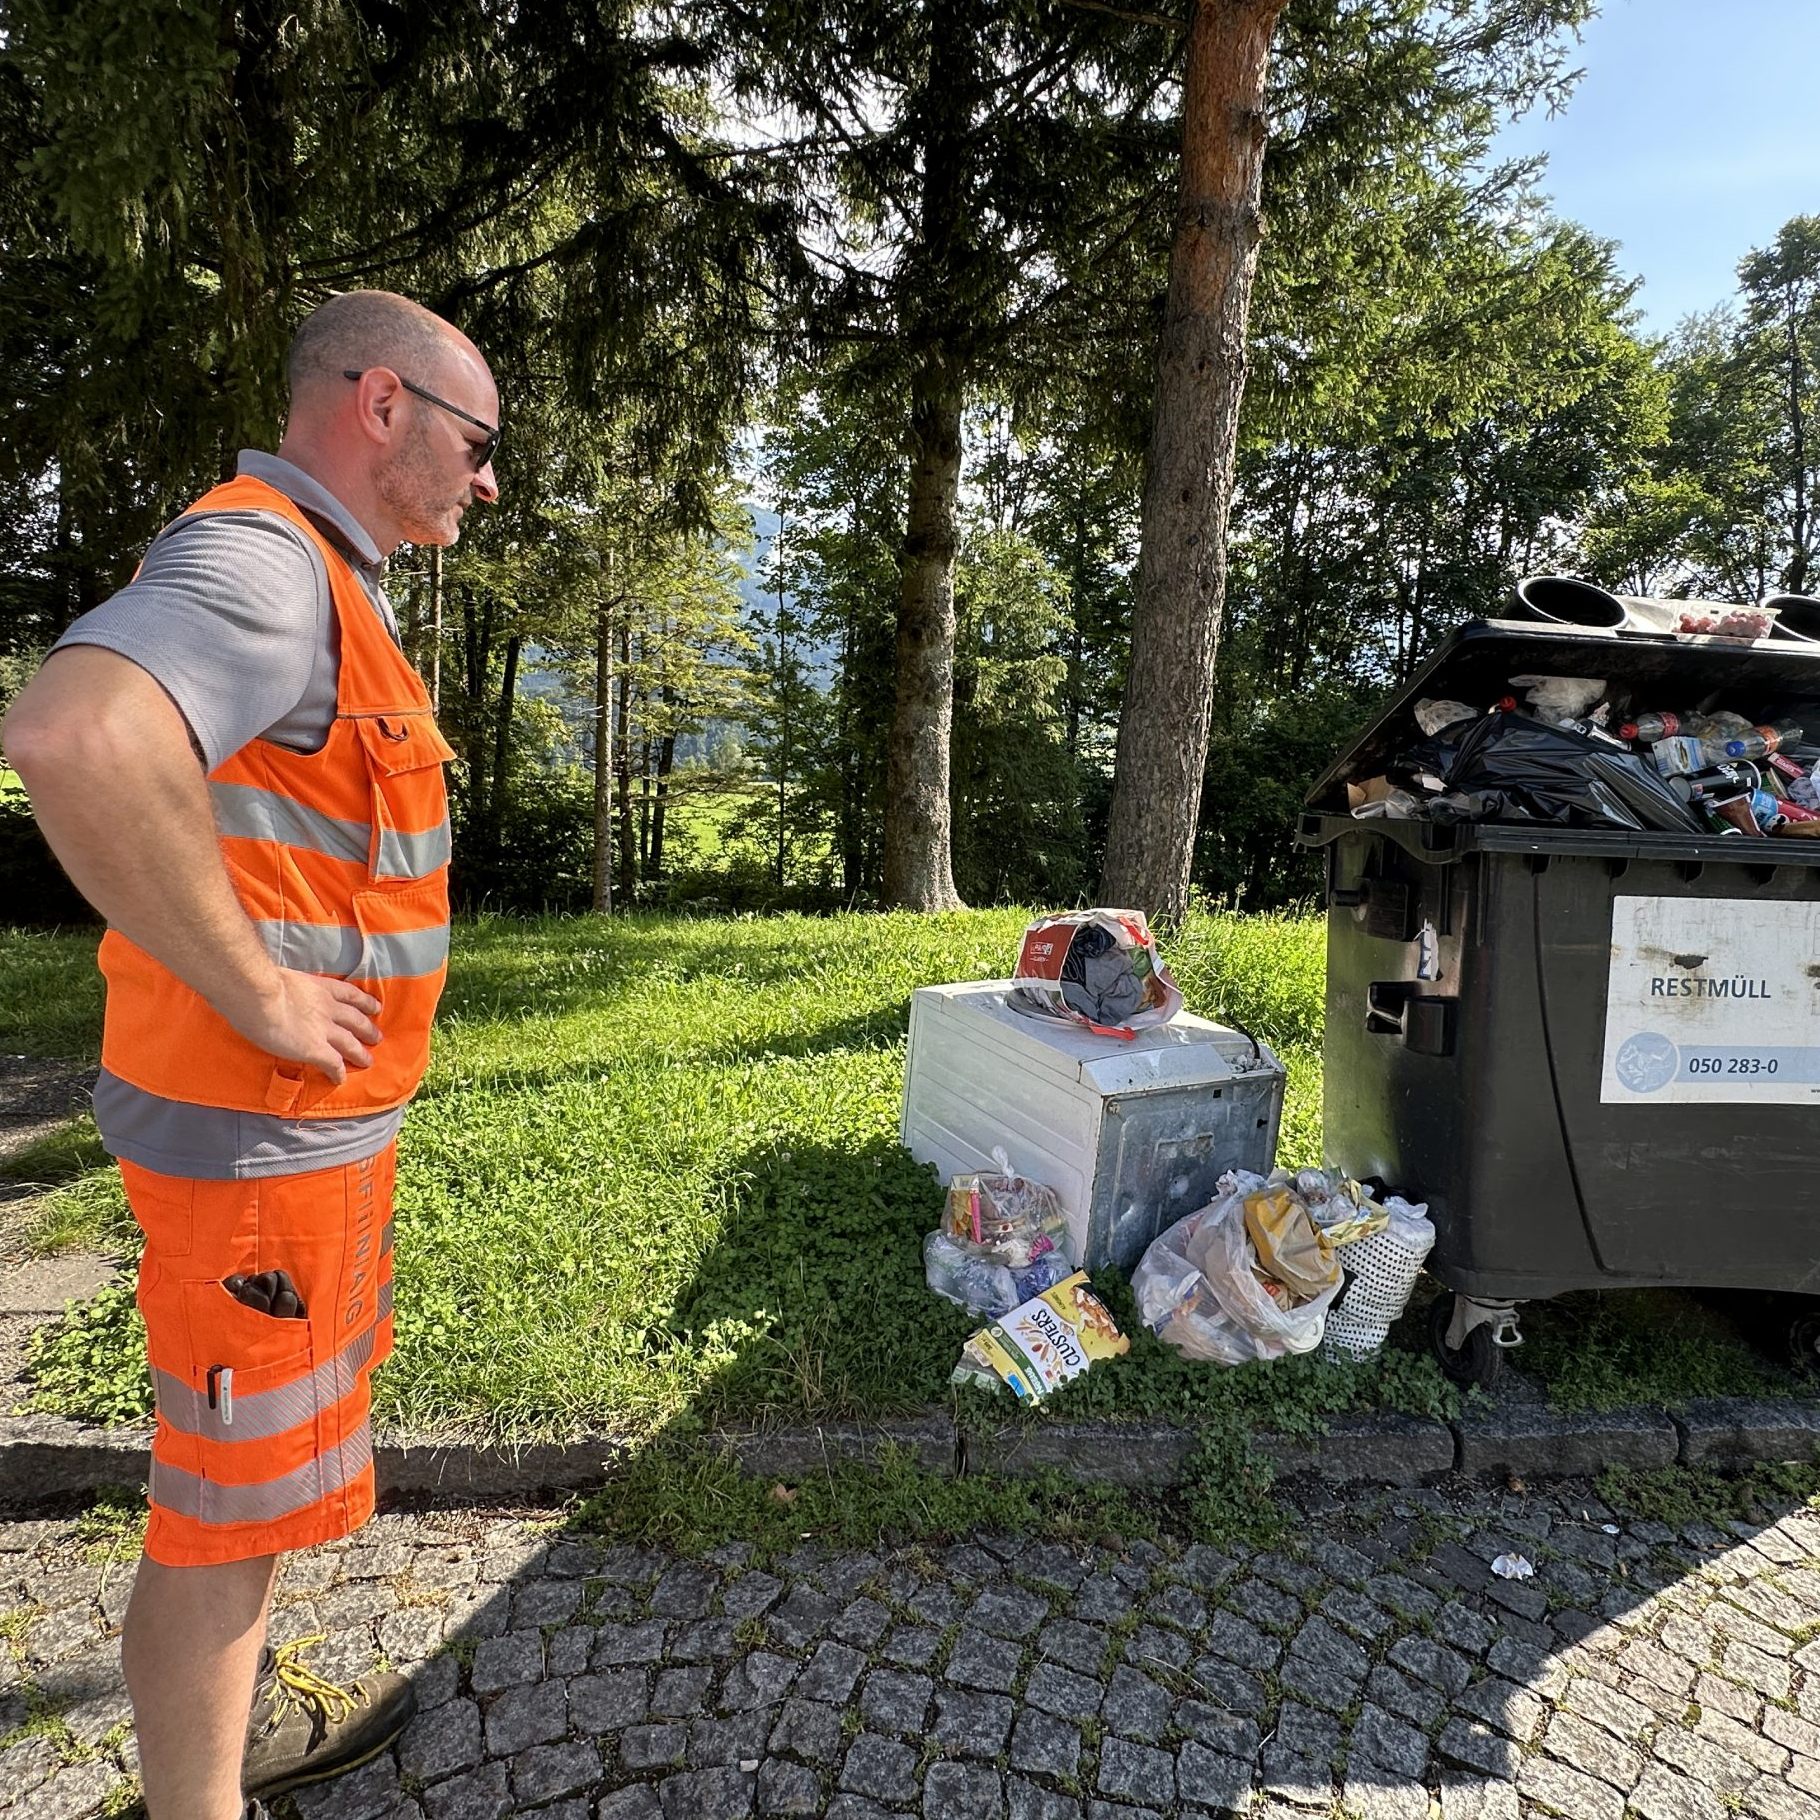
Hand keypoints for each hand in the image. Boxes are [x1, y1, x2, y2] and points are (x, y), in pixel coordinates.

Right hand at [225, 969, 383, 1084]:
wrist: (259, 996)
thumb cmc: (261, 983)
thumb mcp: (286, 979)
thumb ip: (292, 988)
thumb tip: (281, 993)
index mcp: (320, 987)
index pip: (349, 994)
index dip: (365, 1002)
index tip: (375, 1007)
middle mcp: (328, 1008)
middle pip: (355, 1019)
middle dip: (367, 1029)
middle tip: (376, 1037)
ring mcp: (324, 1030)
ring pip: (350, 1043)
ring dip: (360, 1053)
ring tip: (367, 1061)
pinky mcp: (315, 1049)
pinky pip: (332, 1063)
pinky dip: (338, 1072)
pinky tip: (339, 1080)